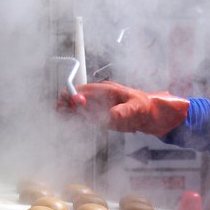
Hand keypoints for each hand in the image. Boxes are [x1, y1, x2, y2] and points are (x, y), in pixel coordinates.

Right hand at [57, 82, 189, 135]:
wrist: (150, 115)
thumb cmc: (144, 107)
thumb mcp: (137, 107)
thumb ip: (125, 111)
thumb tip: (113, 114)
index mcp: (108, 90)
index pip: (88, 89)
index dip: (76, 93)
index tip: (69, 99)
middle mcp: (101, 97)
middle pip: (80, 96)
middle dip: (68, 100)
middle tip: (59, 107)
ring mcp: (99, 106)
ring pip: (80, 106)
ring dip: (69, 109)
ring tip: (59, 113)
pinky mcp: (100, 117)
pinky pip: (85, 116)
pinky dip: (76, 117)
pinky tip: (69, 120)